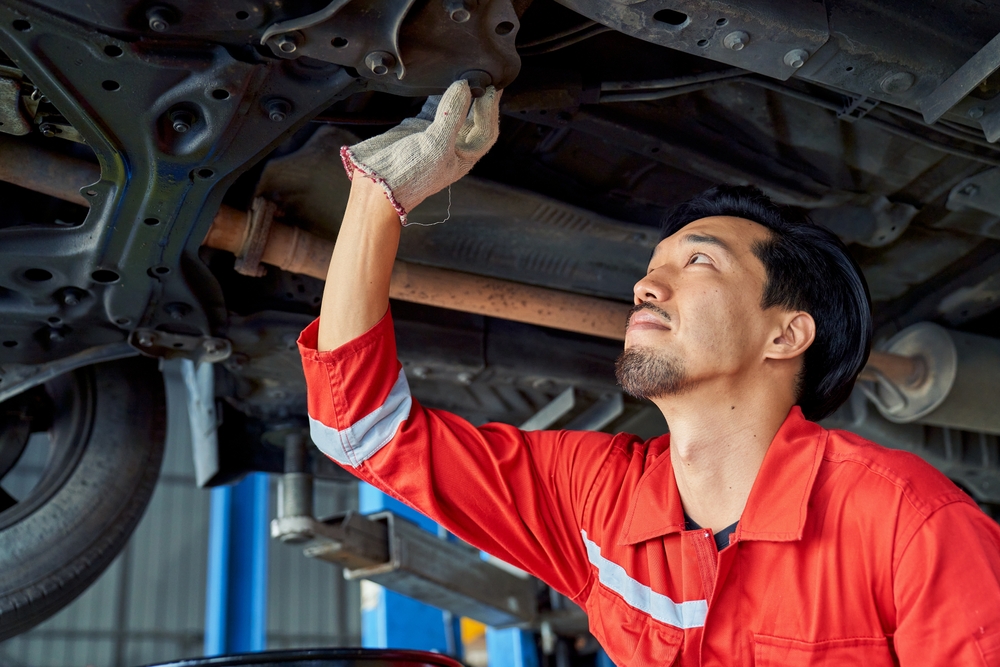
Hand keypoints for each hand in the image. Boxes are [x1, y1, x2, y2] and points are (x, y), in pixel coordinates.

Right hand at [340, 79, 501, 224]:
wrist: (376, 182)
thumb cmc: (411, 173)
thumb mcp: (437, 144)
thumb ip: (453, 114)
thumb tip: (464, 85)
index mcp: (464, 157)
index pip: (486, 131)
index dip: (491, 110)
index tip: (491, 88)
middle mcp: (453, 146)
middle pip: (472, 119)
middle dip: (478, 100)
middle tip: (482, 75)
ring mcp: (434, 135)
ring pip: (453, 110)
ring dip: (458, 94)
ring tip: (464, 73)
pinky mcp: (417, 127)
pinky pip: (432, 107)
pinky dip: (437, 94)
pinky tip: (439, 80)